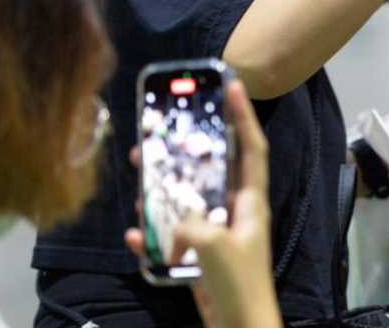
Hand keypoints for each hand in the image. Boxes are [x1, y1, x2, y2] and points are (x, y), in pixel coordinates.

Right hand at [126, 81, 281, 327]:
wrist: (242, 327)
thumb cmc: (240, 286)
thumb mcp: (218, 248)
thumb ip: (195, 225)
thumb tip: (177, 221)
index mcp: (251, 203)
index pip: (251, 148)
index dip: (243, 116)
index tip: (232, 85)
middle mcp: (236, 212)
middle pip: (211, 170)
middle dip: (187, 149)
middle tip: (160, 132)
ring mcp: (218, 233)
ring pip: (187, 201)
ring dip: (163, 189)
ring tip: (140, 173)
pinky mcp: (201, 257)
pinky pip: (173, 239)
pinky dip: (155, 236)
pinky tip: (138, 235)